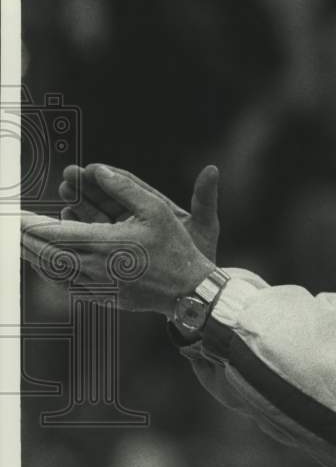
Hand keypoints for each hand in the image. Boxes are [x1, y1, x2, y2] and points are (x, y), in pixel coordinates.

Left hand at [22, 165, 215, 317]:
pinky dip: (50, 272)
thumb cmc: (175, 248)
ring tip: (21, 243)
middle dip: (25, 240)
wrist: (188, 291)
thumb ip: (125, 188)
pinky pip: (66, 285)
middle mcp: (95, 267)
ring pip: (52, 271)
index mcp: (105, 243)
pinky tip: (46, 264)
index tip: (13, 216)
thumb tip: (98, 170)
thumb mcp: (156, 210)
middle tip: (11, 228)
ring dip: (34, 256)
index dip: (29, 225)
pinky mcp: (102, 297)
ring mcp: (97, 285)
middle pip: (46, 254)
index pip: (54, 233)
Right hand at [59, 163, 219, 262]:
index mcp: (158, 207)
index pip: (130, 185)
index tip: (91, 168)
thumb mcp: (206, 225)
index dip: (110, 176)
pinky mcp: (119, 253)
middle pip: (109, 198)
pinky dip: (82, 230)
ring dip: (81, 206)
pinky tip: (68, 224)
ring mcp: (129, 236)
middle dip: (88, 188)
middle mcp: (140, 219)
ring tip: (65, 197)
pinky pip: (97, 238)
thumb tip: (213, 169)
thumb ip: (206, 198)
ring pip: (99, 216)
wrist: (195, 290)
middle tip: (68, 178)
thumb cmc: (203, 255)